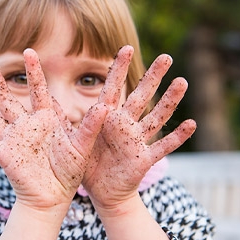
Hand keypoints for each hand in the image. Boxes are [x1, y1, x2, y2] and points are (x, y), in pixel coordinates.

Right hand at [0, 49, 107, 209]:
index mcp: (45, 119)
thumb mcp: (82, 145)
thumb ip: (91, 126)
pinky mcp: (4, 155)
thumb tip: (106, 107)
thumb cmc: (70, 171)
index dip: (33, 71)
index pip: (37, 89)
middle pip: (8, 98)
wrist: (55, 197)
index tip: (28, 51)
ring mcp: (12, 139)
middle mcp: (26, 126)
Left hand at [81, 45, 195, 208]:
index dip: (119, 69)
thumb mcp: (74, 140)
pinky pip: (163, 146)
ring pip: (156, 117)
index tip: (126, 47)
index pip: (113, 88)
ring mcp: (137, 140)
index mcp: (107, 118)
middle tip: (167, 57)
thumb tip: (48, 99)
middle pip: (141, 96)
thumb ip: (65, 119)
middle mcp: (125, 124)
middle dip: (153, 77)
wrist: (101, 192)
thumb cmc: (88, 162)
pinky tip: (191, 124)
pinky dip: (177, 137)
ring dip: (169, 101)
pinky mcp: (144, 159)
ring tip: (182, 82)